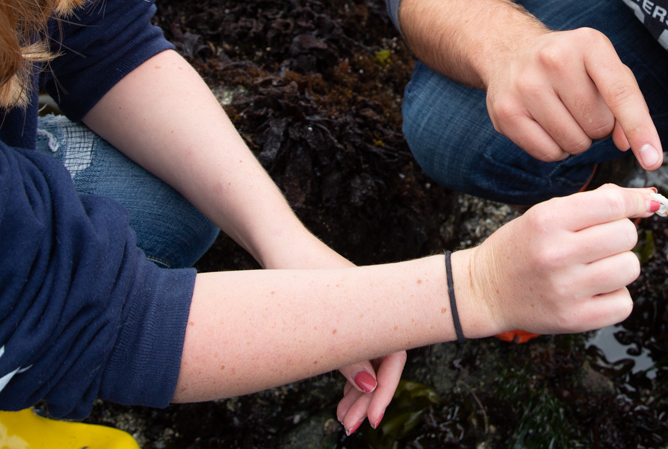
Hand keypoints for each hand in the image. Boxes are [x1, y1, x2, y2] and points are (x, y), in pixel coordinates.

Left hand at [257, 237, 407, 434]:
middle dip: (371, 399)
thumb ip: (343, 351)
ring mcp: (357, 313)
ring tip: (343, 421)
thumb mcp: (314, 314)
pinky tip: (340, 397)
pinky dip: (350, 377)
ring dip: (360, 393)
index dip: (386, 390)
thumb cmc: (291, 266)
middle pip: (383, 361)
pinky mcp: (342, 316)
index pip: (394, 355)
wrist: (273, 239)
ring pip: (369, 359)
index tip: (373, 420)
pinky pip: (355, 352)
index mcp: (372, 302)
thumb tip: (369, 387)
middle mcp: (370, 308)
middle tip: (352, 427)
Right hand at [463, 184, 661, 334]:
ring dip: (620, 265)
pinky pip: (624, 304)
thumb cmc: (522, 247)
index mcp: (548, 220)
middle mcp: (557, 254)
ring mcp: (566, 290)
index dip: (636, 201)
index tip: (645, 204)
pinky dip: (616, 295)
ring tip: (596, 266)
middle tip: (601, 241)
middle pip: (627, 235)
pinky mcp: (574, 320)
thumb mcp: (546, 213)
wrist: (487, 290)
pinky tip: (594, 290)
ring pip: (630, 268)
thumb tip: (644, 199)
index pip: (612, 204)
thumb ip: (592, 203)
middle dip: (621, 235)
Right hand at [484, 27, 663, 170]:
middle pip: (597, 125)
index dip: (640, 129)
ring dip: (577, 139)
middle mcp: (554, 59)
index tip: (653, 160)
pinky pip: (548, 154)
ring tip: (563, 114)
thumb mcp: (603, 67)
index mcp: (588, 44)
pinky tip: (547, 125)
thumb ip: (627, 101)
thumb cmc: (569, 64)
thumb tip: (627, 144)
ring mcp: (525, 85)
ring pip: (573, 144)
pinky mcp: (505, 111)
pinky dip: (555, 149)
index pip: (620, 93)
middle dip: (598, 126)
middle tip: (581, 106)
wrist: (510, 50)